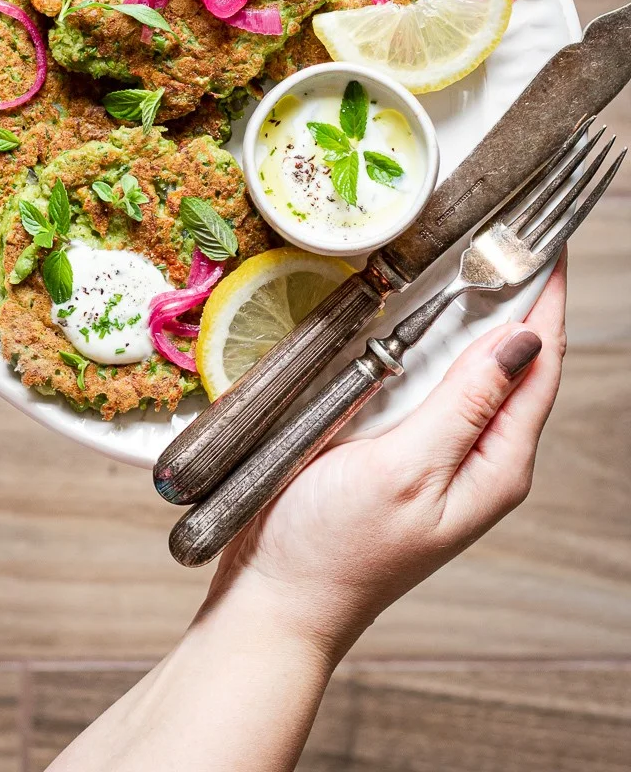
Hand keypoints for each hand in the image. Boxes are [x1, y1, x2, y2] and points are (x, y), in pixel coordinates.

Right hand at [209, 253, 566, 663]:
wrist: (277, 599)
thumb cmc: (336, 549)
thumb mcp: (407, 470)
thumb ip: (465, 403)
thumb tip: (522, 338)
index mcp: (497, 465)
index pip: (543, 363)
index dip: (551, 296)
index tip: (551, 237)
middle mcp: (478, 456)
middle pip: (515, 361)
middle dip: (519, 294)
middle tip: (511, 229)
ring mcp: (438, 452)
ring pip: (471, 368)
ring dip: (475, 313)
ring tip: (478, 255)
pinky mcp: (399, 448)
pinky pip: (428, 383)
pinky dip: (429, 340)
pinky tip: (418, 311)